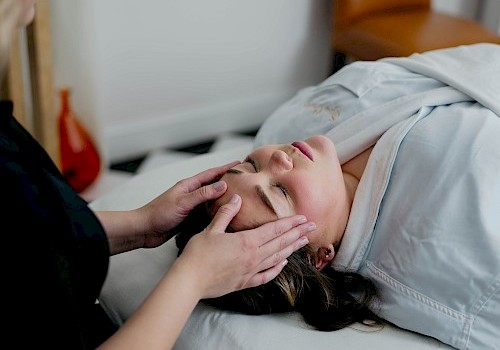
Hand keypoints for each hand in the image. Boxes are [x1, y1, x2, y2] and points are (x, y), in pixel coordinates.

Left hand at [138, 161, 239, 247]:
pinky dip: (216, 211)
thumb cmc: (159, 214)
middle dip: (228, 181)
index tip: (240, 164)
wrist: (144, 230)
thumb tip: (223, 184)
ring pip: (211, 199)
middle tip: (243, 180)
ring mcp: (190, 205)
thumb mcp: (183, 202)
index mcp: (188, 186)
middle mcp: (190, 193)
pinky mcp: (189, 217)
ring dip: (223, 198)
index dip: (226, 168)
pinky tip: (224, 215)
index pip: (211, 173)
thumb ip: (202, 194)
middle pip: (213, 185)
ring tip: (239, 197)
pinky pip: (206, 212)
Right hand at [175, 194, 315, 298]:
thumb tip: (236, 198)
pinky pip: (266, 275)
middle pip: (281, 243)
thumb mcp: (211, 229)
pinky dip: (277, 269)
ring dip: (292, 249)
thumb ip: (226, 213)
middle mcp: (253, 256)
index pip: (274, 230)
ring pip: (277, 258)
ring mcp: (251, 270)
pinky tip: (284, 264)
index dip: (290, 223)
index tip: (303, 218)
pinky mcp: (245, 282)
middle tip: (312, 227)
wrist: (190, 280)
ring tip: (304, 242)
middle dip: (298, 234)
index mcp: (246, 241)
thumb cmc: (198, 254)